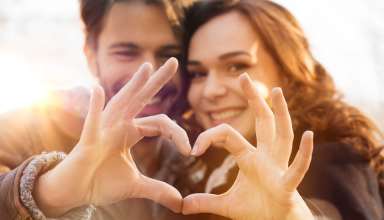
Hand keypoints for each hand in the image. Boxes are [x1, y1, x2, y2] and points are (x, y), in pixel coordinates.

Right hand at [33, 58, 190, 216]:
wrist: (76, 192)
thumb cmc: (101, 182)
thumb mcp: (136, 185)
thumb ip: (158, 189)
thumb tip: (180, 203)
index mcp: (131, 131)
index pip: (161, 123)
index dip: (178, 135)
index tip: (190, 151)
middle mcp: (119, 124)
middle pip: (142, 98)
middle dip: (158, 81)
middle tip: (174, 61)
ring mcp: (104, 129)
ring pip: (121, 103)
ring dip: (133, 86)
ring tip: (147, 68)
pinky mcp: (88, 140)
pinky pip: (92, 121)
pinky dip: (95, 107)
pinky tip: (98, 89)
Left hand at [182, 74, 313, 219]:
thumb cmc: (256, 210)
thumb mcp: (226, 205)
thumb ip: (206, 202)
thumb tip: (182, 205)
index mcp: (250, 158)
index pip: (228, 135)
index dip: (209, 137)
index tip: (193, 149)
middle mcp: (266, 157)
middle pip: (262, 122)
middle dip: (253, 100)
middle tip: (243, 76)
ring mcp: (278, 168)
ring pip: (281, 135)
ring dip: (280, 113)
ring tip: (276, 91)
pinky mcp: (287, 185)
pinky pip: (297, 167)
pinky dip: (304, 153)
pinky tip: (309, 135)